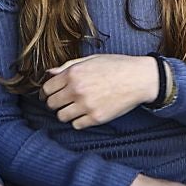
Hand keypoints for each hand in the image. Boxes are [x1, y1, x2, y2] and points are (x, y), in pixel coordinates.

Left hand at [41, 54, 160, 128]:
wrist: (139, 78)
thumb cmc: (115, 66)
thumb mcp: (90, 60)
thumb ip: (67, 67)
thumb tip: (49, 73)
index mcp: (73, 73)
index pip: (47, 89)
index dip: (46, 93)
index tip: (48, 96)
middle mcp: (77, 90)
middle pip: (52, 104)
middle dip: (54, 103)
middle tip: (62, 102)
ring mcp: (86, 105)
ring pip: (62, 117)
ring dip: (65, 113)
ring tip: (74, 108)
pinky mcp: (96, 118)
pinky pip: (76, 125)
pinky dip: (78, 121)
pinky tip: (85, 114)